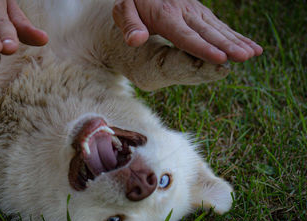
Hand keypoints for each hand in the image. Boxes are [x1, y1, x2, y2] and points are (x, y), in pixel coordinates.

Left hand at [113, 0, 262, 63]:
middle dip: (227, 46)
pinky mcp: (200, 12)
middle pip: (208, 32)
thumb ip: (129, 25)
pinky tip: (249, 45)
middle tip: (245, 57)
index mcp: (165, 15)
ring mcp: (194, 10)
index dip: (203, 48)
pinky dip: (235, 35)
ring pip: (218, 28)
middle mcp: (184, 12)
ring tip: (254, 54)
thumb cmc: (133, 0)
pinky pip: (219, 24)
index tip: (220, 59)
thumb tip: (136, 40)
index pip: (186, 36)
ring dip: (236, 41)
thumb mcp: (123, 9)